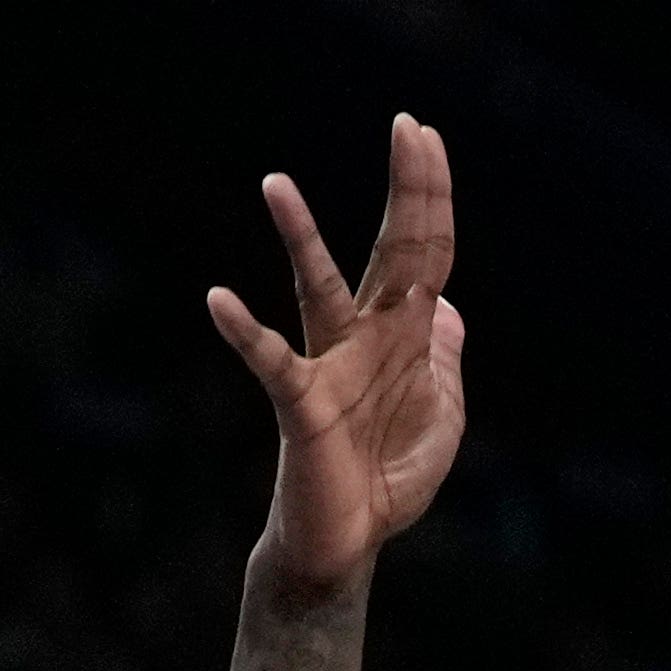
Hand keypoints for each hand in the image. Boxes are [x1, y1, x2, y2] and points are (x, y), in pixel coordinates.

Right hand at [209, 115, 468, 596]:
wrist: (347, 542)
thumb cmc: (386, 481)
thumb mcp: (441, 418)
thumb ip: (447, 362)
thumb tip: (450, 308)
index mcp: (406, 338)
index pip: (426, 255)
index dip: (432, 200)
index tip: (427, 136)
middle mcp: (366, 337)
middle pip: (393, 252)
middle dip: (406, 193)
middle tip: (407, 128)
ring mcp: (331, 365)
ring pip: (316, 288)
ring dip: (299, 238)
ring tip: (276, 182)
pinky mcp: (302, 405)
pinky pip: (271, 362)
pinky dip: (245, 333)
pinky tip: (220, 300)